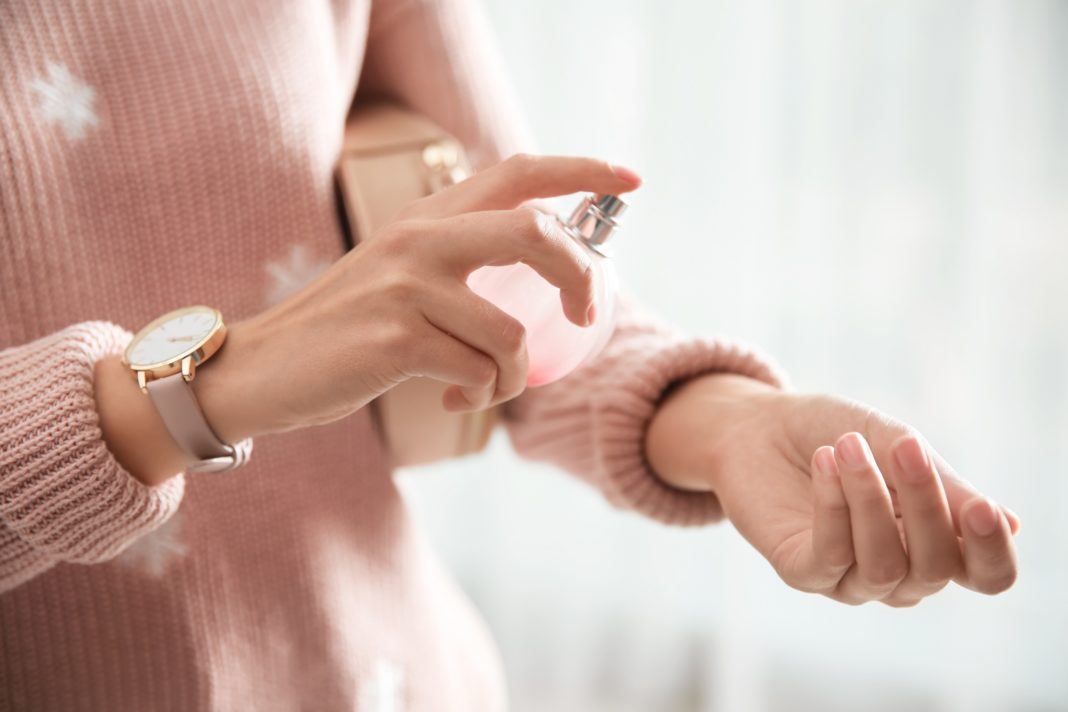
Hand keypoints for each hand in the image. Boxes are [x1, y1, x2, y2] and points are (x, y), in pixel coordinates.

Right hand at [195, 154, 641, 442]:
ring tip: (484, 391)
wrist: (261, 369)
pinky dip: (479, 398)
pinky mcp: (395, 338)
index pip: (517, 171)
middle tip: (585, 316)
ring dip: (512, 378)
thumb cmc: (345, 330)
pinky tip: (452, 403)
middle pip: (535, 234)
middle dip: (579, 278)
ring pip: (511, 335)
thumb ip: (460, 260)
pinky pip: (478, 375)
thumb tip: (543, 272)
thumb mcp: (401, 275)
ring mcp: (407, 286)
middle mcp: (420, 238)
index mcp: (428, 217)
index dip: (581, 171)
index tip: (630, 180)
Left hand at [646, 374, 1019, 605]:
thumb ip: (942, 484)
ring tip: (846, 444)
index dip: (994, 553)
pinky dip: (832, 506)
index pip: (984, 575)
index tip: (987, 510)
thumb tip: (1010, 522)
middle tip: (905, 447)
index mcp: (934, 542)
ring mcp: (849, 578)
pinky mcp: (802, 572)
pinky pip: (830, 555)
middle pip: (936, 567)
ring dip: (869, 498)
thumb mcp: (894, 444)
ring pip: (884, 564)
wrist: (757, 426)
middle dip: (925, 505)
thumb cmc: (834, 433)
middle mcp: (898, 571)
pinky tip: (824, 462)